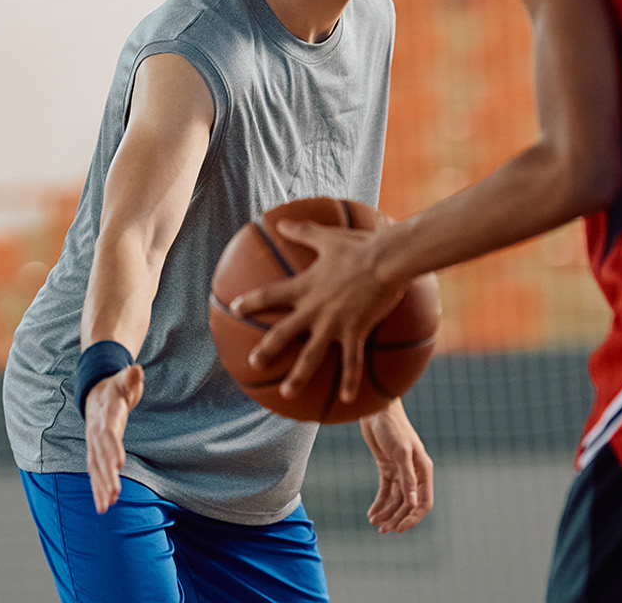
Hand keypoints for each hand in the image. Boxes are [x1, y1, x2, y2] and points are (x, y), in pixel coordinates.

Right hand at [83, 364, 143, 512]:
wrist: (96, 391)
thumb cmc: (116, 387)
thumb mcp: (124, 379)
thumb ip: (130, 377)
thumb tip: (135, 369)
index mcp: (105, 414)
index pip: (108, 433)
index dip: (112, 448)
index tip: (119, 464)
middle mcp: (96, 432)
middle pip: (100, 456)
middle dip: (106, 475)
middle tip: (114, 494)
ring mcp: (93, 444)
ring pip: (95, 468)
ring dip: (100, 487)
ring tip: (106, 506)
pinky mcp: (94, 453)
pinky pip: (95, 472)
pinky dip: (98, 488)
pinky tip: (103, 505)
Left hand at [231, 218, 402, 404]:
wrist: (386, 260)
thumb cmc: (358, 245)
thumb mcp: (327, 236)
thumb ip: (302, 231)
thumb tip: (279, 222)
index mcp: (305, 287)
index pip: (270, 295)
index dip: (251, 302)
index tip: (235, 309)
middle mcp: (314, 309)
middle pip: (283, 333)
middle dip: (266, 349)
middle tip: (252, 363)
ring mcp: (334, 324)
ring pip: (310, 356)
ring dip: (297, 376)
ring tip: (286, 393)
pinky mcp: (356, 332)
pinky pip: (352, 362)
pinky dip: (350, 380)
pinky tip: (348, 399)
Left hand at [360, 399, 433, 532]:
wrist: (376, 410)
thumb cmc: (393, 426)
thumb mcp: (401, 452)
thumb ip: (408, 477)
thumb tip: (413, 503)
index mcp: (424, 469)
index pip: (424, 502)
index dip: (413, 517)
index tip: (399, 529)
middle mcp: (414, 472)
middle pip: (408, 504)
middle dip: (396, 518)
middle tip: (382, 530)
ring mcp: (400, 470)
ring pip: (396, 499)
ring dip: (387, 513)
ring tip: (374, 523)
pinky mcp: (387, 467)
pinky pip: (386, 490)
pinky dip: (380, 503)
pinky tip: (372, 512)